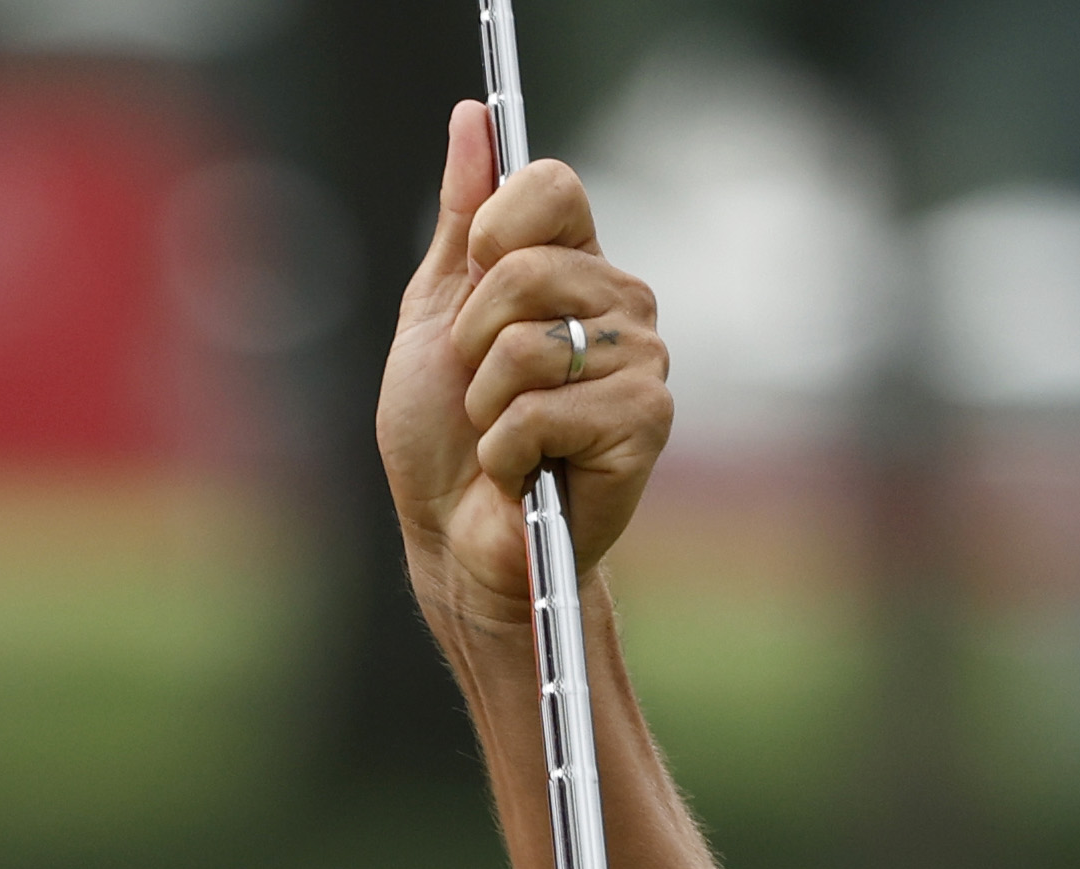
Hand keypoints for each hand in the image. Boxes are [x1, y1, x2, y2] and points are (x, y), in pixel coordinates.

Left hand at [376, 100, 671, 647]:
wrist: (455, 539)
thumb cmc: (443, 436)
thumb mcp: (434, 313)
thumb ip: (459, 217)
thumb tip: (473, 118)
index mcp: (576, 265)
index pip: (550, 187)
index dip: (493, 232)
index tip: (473, 281)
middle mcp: (621, 303)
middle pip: (524, 267)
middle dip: (471, 341)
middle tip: (483, 389)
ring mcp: (641, 361)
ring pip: (526, 344)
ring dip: (486, 404)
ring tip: (503, 434)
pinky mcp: (645, 422)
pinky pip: (538, 411)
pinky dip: (506, 450)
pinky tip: (526, 469)